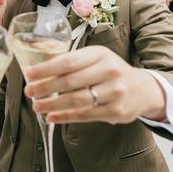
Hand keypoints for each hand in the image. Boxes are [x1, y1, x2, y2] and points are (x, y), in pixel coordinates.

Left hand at [24, 46, 165, 123]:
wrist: (143, 89)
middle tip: (29, 91)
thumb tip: (40, 63)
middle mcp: (109, 71)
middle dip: (45, 87)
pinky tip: (52, 117)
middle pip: (70, 81)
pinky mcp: (115, 111)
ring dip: (53, 104)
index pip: (68, 61)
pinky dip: (66, 117)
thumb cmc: (111, 71)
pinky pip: (85, 115)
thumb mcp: (96, 58)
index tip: (29, 74)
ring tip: (37, 106)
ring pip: (76, 100)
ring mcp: (114, 92)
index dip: (46, 69)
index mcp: (100, 54)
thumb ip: (72, 60)